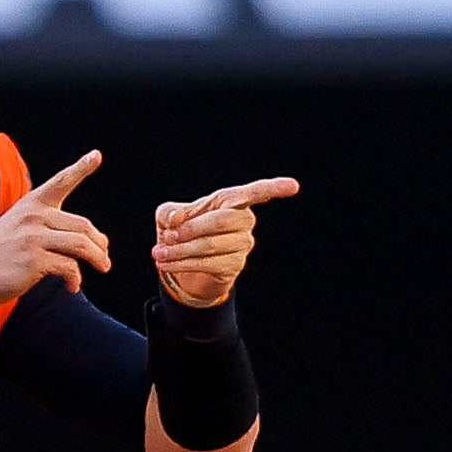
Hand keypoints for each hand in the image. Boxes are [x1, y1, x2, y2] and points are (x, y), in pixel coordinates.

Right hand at [0, 152, 109, 311]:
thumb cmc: (1, 253)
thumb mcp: (19, 226)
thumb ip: (50, 226)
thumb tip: (93, 241)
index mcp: (31, 204)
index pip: (60, 182)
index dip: (81, 168)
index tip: (96, 155)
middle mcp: (33, 216)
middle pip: (82, 225)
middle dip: (99, 243)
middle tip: (104, 258)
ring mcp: (33, 238)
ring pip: (80, 245)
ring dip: (97, 258)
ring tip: (102, 267)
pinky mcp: (33, 260)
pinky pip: (69, 267)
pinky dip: (76, 279)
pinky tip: (72, 286)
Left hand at [149, 177, 298, 308]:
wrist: (184, 264)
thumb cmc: (182, 230)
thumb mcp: (169, 216)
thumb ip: (170, 212)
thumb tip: (176, 219)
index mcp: (232, 200)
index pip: (257, 192)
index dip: (274, 188)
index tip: (294, 186)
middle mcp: (244, 220)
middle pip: (220, 221)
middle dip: (189, 229)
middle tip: (167, 236)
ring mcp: (242, 244)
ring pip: (210, 245)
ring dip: (179, 250)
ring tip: (158, 254)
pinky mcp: (234, 265)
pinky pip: (208, 264)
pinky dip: (182, 264)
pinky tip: (165, 264)